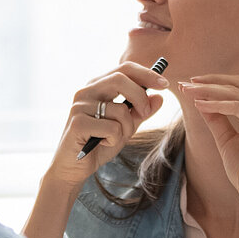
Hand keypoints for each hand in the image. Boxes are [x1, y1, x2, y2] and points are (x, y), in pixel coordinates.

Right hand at [43, 62, 171, 186]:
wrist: (73, 168)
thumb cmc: (98, 145)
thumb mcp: (125, 127)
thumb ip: (140, 112)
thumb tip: (159, 97)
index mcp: (97, 86)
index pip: (124, 69)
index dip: (146, 74)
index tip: (165, 85)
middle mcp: (86, 91)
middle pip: (120, 78)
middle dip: (140, 96)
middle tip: (145, 113)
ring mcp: (79, 106)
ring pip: (120, 109)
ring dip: (126, 128)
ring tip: (112, 139)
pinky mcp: (78, 123)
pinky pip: (112, 128)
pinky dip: (114, 140)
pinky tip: (101, 144)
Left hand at [179, 74, 238, 218]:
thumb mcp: (226, 140)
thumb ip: (217, 120)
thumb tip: (200, 102)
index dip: (213, 83)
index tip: (189, 85)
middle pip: (237, 85)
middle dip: (208, 82)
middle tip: (184, 84)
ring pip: (235, 93)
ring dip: (208, 90)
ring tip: (186, 92)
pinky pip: (237, 107)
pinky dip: (216, 104)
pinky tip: (198, 105)